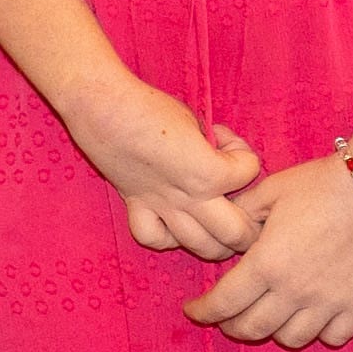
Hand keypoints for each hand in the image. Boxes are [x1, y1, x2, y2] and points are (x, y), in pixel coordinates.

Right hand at [69, 71, 263, 258]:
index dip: (244, 153)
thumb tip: (222, 154)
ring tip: (222, 228)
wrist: (102, 106)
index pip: (250, 172)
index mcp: (209, 172)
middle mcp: (189, 197)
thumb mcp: (195, 119)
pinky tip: (174, 223)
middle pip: (236, 234)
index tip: (224, 138)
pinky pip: (155, 239)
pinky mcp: (136, 206)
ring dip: (218, 241)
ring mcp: (161, 206)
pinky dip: (167, 237)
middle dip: (251, 227)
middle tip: (250, 212)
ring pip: (201, 246)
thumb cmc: (150, 105)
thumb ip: (214, 146)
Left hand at [177, 159, 352, 350]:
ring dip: (274, 330)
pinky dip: (319, 332)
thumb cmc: (322, 183)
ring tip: (271, 315)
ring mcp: (328, 302)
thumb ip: (242, 214)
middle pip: (252, 328)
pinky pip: (333, 336)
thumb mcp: (270, 190)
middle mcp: (293, 291)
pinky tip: (312, 317)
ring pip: (291, 338)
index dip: (202, 311)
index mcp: (266, 263)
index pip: (222, 303)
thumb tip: (228, 232)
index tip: (194, 309)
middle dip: (232, 325)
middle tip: (228, 316)